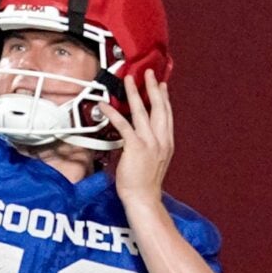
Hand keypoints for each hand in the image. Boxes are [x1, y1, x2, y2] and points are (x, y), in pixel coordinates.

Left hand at [105, 69, 174, 207]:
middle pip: (159, 108)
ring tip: (129, 80)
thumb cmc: (144, 183)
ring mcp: (150, 142)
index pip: (166, 115)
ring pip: (143, 111)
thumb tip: (136, 136)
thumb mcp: (152, 160)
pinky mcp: (136, 146)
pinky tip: (104, 105)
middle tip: (149, 74)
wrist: (144, 198)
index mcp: (166, 142)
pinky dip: (113, 114)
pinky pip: (123, 125)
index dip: (164, 98)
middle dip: (153, 88)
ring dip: (135, 93)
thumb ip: (149, 145)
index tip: (161, 85)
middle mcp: (161, 139)